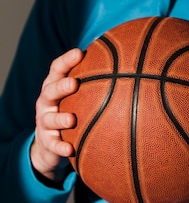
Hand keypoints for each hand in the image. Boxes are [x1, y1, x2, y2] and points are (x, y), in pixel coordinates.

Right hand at [30, 48, 83, 181]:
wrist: (50, 145)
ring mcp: (44, 122)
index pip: (57, 69)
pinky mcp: (46, 142)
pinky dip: (61, 147)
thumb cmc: (70, 112)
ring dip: (60, 119)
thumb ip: (94, 83)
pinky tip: (70, 150)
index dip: (66, 60)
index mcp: (55, 87)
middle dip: (61, 87)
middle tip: (74, 83)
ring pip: (49, 119)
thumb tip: (129, 67)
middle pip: (50, 91)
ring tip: (71, 119)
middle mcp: (46, 102)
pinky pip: (53, 145)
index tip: (80, 52)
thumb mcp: (77, 97)